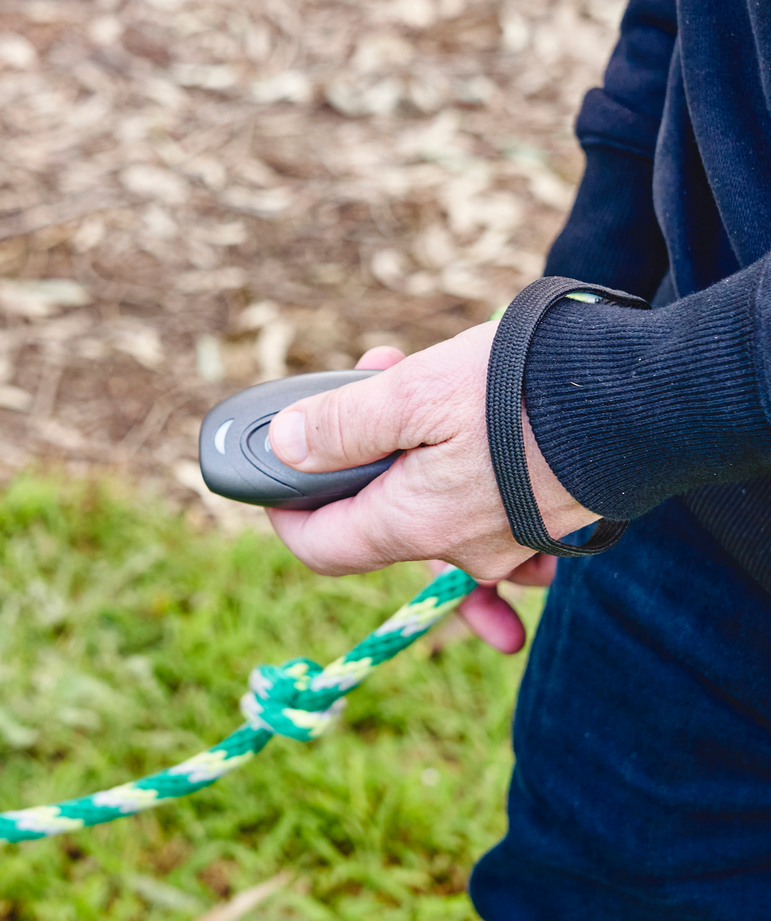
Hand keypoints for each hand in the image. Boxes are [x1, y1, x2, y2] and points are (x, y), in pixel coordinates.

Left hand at [264, 332, 592, 652]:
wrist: (643, 398)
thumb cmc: (522, 391)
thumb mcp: (410, 393)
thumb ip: (341, 425)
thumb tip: (285, 448)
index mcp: (414, 523)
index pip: (322, 547)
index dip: (287, 510)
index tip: (277, 470)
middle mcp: (460, 547)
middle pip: (378, 513)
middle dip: (362, 446)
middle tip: (379, 373)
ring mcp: (508, 541)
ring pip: (433, 504)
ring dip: (416, 450)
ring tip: (427, 381)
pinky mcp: (549, 523)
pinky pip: (491, 517)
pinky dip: (469, 481)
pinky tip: (469, 436)